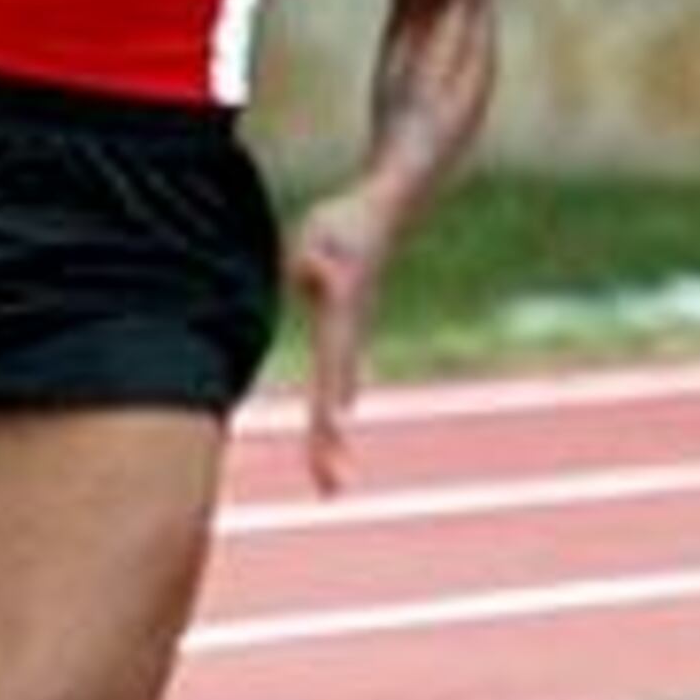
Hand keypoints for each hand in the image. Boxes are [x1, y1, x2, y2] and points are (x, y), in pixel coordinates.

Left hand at [286, 186, 395, 495]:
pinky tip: (328, 449)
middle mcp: (348, 336)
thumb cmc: (348, 224)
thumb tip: (312, 271)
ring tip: (330, 483)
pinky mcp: (342, 333)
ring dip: (329, 439)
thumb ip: (314, 258)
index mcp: (341, 320)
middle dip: (329, 444)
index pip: (329, 374)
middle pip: (334, 399)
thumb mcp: (322, 234)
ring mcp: (348, 337)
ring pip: (335, 396)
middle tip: (330, 487)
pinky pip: (333, 384)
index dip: (326, 413)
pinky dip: (328, 418)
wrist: (387, 212)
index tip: (328, 448)